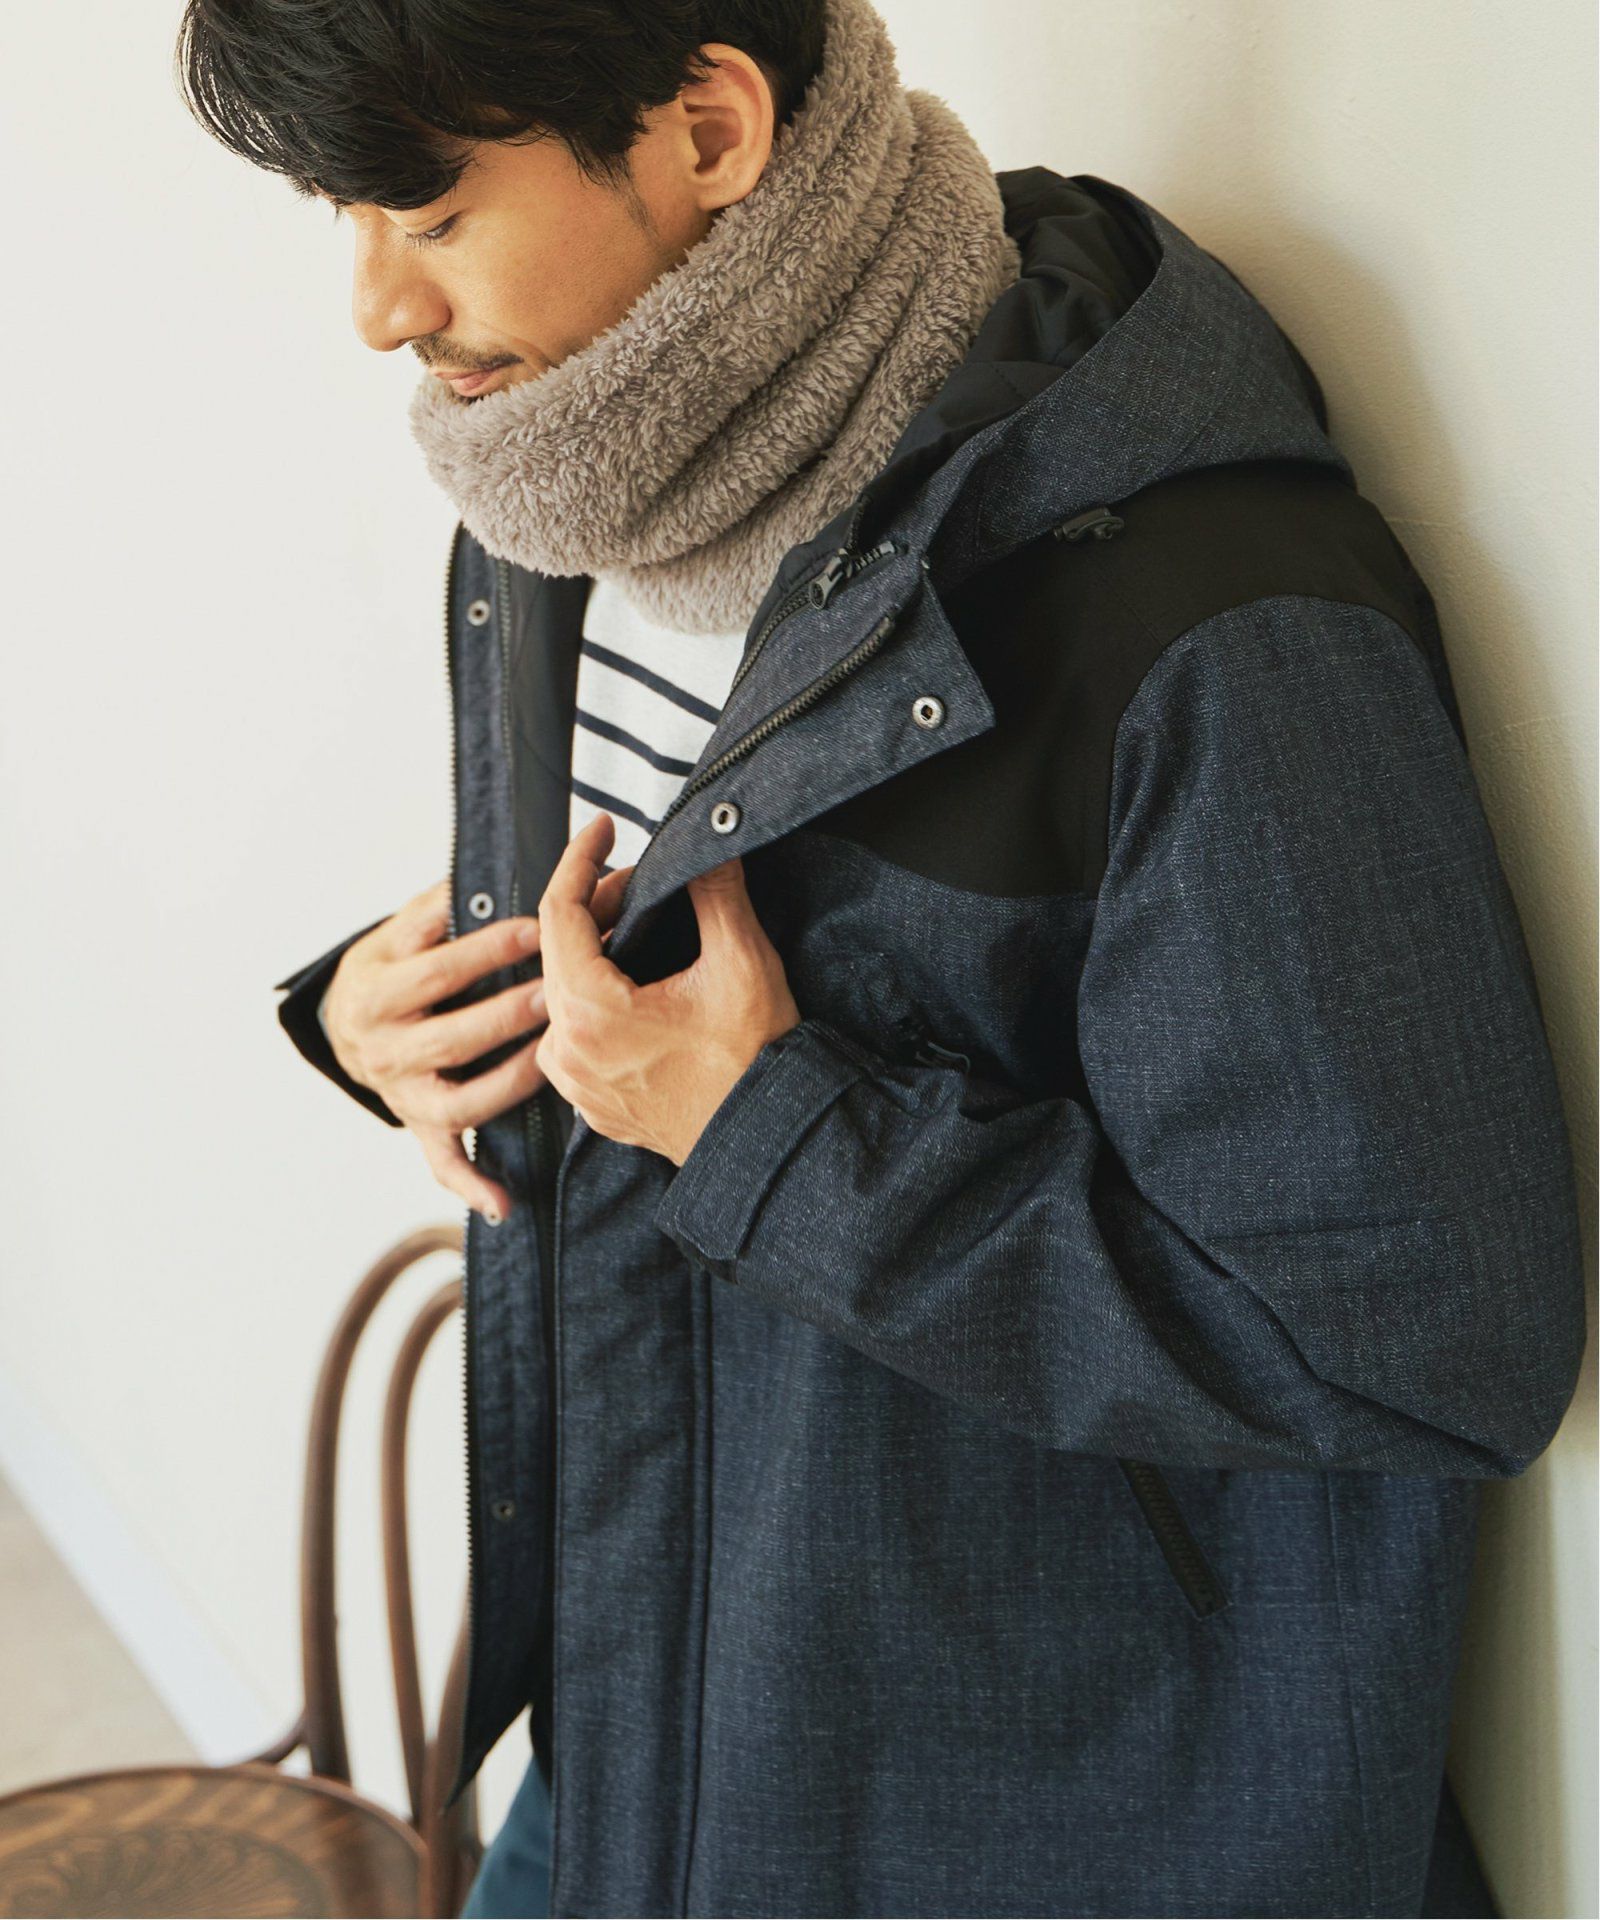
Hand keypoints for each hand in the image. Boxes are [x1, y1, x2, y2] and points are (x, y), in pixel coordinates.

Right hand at [323, 870, 632, 1220]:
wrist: (341, 1021)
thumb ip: (440, 907)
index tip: (539, 927)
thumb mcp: (398, 930)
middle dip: (510, 1012)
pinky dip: (472, 1185)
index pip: (434, 968)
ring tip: (555, 1059)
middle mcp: (383, 1046)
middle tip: (562, 991)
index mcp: (377, 988)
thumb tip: (495, 872)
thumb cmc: (391, 966)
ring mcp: (401, 1092)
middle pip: (451, 1034)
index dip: (487, 948)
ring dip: (510, 1081)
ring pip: (458, 1098)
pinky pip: (443, 1162)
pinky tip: (506, 1203)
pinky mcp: (418, 1125)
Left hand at [535, 812, 800, 1165]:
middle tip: (645, 880)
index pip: (559, 912)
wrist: (768, 1145)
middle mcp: (569, 1051)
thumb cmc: (756, 1064)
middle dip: (597, 903)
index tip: (600, 827)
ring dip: (596, 952)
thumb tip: (708, 846)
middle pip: (559, 950)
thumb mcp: (743, 963)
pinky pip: (575, 1034)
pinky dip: (596, 998)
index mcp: (591, 1013)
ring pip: (564, 992)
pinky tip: (638, 985)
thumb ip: (716, 893)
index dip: (578, 859)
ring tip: (642, 928)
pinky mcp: (592, 1102)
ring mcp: (576, 1083)